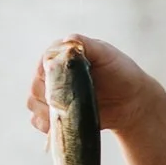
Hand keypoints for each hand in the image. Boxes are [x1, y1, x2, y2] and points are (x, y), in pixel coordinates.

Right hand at [24, 35, 156, 139]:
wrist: (132, 102)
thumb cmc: (121, 72)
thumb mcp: (107, 54)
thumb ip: (88, 45)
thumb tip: (68, 39)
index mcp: (61, 56)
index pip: (44, 63)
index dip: (47, 73)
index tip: (58, 82)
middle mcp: (53, 74)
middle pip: (36, 85)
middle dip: (46, 96)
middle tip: (63, 103)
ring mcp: (53, 95)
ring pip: (33, 103)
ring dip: (44, 112)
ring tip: (63, 115)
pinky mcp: (55, 114)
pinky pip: (38, 121)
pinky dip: (45, 125)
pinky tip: (59, 124)